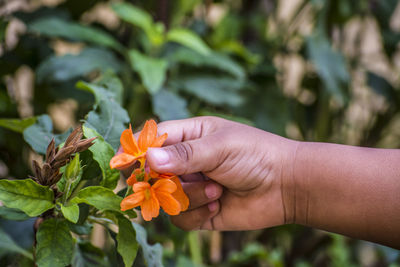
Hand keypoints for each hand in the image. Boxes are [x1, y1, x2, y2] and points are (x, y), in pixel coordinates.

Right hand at [146, 116, 297, 230]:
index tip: (125, 166)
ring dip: (190, 198)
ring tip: (217, 190)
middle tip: (174, 184)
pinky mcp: (199, 211)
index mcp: (189, 136)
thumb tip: (148, 159)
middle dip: (161, 182)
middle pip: (151, 174)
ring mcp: (191, 187)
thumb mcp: (220, 147)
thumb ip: (185, 154)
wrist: (286, 186)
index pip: (151, 140)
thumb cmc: (255, 155)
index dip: (136, 152)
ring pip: (165, 199)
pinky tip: (219, 204)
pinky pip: (180, 218)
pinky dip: (198, 214)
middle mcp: (185, 162)